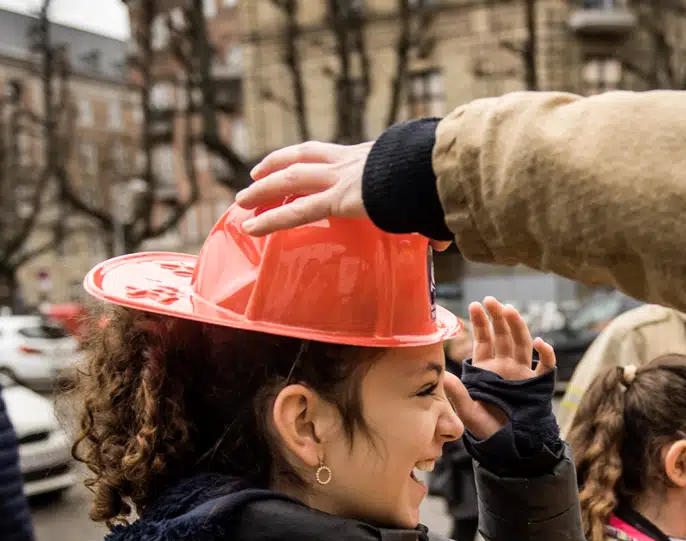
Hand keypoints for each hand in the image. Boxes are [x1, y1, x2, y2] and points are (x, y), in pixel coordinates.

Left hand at [236, 140, 456, 246]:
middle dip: (277, 164)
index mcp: (371, 157)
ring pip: (291, 178)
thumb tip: (442, 243)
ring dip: (264, 188)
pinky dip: (271, 219)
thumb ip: (429, 223)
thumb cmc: (436, 183)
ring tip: (242, 199)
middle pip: (304, 156)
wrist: (432, 172)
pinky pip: (296, 211)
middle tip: (256, 174)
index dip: (313, 157)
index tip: (300, 162)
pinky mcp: (337, 200)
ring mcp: (340, 178)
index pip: (334, 153)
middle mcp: (350, 162)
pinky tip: (251, 227)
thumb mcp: (429, 197)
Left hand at [440, 298, 555, 440]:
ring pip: (522, 343)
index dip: (480, 323)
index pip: (483, 341)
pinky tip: (540, 343)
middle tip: (492, 301)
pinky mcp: (537, 385)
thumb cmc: (486, 430)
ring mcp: (522, 374)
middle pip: (503, 336)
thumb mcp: (468, 412)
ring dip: (517, 326)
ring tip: (510, 311)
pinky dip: (545, 354)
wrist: (509, 447)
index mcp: (486, 369)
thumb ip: (458, 394)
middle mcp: (505, 366)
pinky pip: (545, 366)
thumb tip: (443, 375)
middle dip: (498, 317)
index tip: (475, 305)